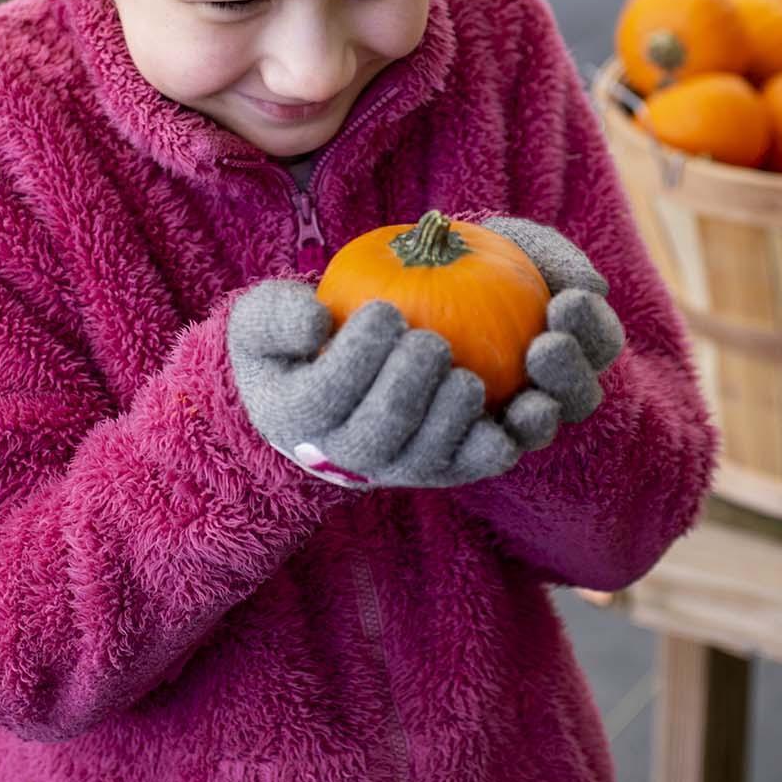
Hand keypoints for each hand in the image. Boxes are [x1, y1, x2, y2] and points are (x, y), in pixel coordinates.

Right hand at [227, 281, 520, 489]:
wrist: (327, 391)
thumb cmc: (295, 345)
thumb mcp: (263, 319)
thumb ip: (279, 316)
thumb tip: (317, 324)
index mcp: (295, 418)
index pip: (325, 396)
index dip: (358, 357)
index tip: (383, 313)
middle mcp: (344, 456)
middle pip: (380, 432)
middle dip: (408, 384)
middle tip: (427, 341)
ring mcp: (396, 467)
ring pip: (427, 454)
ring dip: (452, 411)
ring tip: (462, 371)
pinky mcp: (443, 468)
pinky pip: (473, 463)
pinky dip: (498, 440)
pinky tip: (519, 405)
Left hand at [479, 218, 625, 451]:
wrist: (422, 278)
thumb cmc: (479, 253)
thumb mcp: (516, 242)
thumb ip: (554, 258)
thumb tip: (592, 285)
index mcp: (578, 342)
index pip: (599, 340)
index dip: (591, 325)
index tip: (567, 300)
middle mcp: (556, 388)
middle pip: (580, 395)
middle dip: (569, 374)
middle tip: (544, 347)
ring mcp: (519, 418)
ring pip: (540, 428)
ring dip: (537, 415)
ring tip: (521, 397)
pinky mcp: (477, 440)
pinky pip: (487, 448)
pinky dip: (484, 438)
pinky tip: (468, 416)